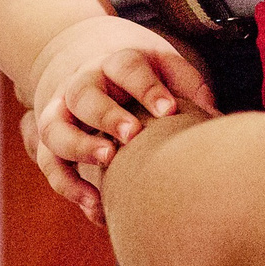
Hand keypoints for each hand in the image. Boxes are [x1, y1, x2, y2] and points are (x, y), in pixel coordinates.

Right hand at [23, 16, 217, 221]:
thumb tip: (214, 119)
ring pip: (55, 129)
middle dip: (106, 115)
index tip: (169, 110)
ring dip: (78, 147)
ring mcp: (62, 111)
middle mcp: (83, 84)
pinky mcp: (51, 140)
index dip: (147, 88)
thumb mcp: (163, 64)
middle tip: (132, 135)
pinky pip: (49, 164)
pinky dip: (69, 187)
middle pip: (84, 94)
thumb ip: (188, 85)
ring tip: (107, 163)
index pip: (126, 67)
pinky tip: (96, 207)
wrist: (83, 58)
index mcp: (114, 62)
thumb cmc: (137, 71)